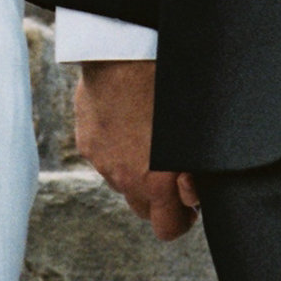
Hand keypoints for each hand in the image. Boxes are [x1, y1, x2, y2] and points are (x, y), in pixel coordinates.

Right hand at [73, 60, 200, 239]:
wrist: (126, 50)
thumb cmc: (169, 86)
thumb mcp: (194, 134)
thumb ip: (194, 172)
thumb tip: (191, 194)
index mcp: (155, 182)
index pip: (167, 230)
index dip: (181, 220)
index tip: (188, 204)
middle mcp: (124, 179)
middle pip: (142, 208)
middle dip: (157, 196)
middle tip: (169, 169)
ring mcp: (102, 162)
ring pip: (121, 181)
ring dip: (133, 168)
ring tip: (145, 133)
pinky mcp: (86, 141)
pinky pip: (103, 155)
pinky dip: (115, 145)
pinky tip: (126, 117)